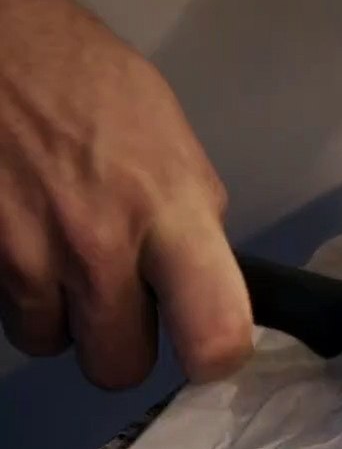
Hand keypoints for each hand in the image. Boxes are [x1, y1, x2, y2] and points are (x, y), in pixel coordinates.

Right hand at [0, 0, 251, 388]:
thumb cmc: (86, 80)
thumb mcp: (170, 143)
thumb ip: (190, 221)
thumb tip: (202, 279)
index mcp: (172, 214)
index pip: (214, 335)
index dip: (212, 358)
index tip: (204, 349)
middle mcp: (99, 248)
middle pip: (118, 368)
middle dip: (118, 343)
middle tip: (118, 299)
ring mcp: (27, 258)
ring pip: (48, 343)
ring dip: (56, 314)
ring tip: (57, 250)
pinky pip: (2, 310)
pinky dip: (12, 288)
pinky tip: (20, 235)